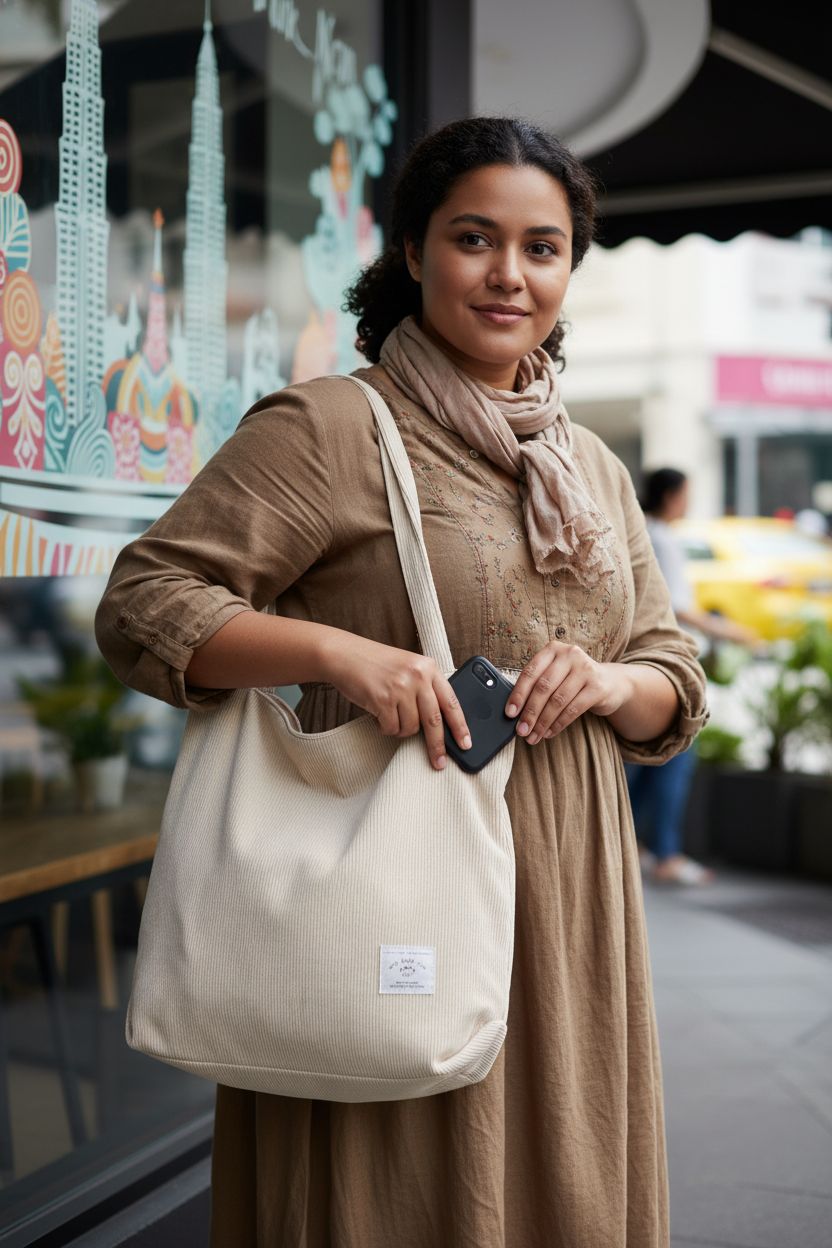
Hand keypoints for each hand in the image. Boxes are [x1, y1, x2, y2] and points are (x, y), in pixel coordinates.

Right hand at [320, 632, 471, 770]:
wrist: (344, 654)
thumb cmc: (375, 663)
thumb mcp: (408, 667)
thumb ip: (425, 687)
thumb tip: (439, 722)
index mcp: (428, 667)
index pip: (451, 701)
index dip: (460, 726)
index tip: (465, 743)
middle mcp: (418, 676)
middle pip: (434, 721)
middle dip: (437, 745)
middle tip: (439, 762)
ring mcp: (400, 688)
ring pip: (411, 727)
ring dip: (400, 729)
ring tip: (390, 715)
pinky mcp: (383, 699)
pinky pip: (391, 728)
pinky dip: (385, 728)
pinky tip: (378, 715)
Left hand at [504, 641, 631, 743]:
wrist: (611, 683)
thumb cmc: (574, 681)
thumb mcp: (556, 675)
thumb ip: (537, 685)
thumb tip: (515, 711)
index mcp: (553, 649)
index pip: (531, 672)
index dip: (518, 694)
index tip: (510, 713)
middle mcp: (570, 654)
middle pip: (543, 687)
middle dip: (530, 712)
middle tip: (521, 730)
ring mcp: (586, 669)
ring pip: (557, 700)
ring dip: (543, 722)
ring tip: (534, 736)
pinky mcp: (597, 687)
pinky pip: (573, 709)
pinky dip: (558, 724)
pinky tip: (549, 733)